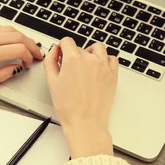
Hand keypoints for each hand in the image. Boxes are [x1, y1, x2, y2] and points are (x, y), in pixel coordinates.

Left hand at [0, 25, 43, 88]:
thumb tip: (14, 70)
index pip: (19, 49)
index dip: (29, 56)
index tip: (29, 63)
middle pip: (18, 35)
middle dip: (31, 44)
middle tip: (36, 53)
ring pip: (8, 28)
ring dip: (20, 36)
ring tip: (25, 46)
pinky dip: (8, 32)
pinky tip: (8, 40)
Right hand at [43, 38, 117, 158]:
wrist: (85, 122)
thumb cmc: (69, 107)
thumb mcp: (52, 82)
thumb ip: (51, 61)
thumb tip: (54, 51)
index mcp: (73, 59)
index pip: (67, 41)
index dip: (61, 48)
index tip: (61, 55)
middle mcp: (90, 59)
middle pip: (80, 47)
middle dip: (74, 55)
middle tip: (70, 70)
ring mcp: (104, 66)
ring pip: (97, 48)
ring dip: (90, 53)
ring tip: (85, 66)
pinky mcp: (113, 74)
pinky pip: (111, 58)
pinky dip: (104, 60)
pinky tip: (97, 69)